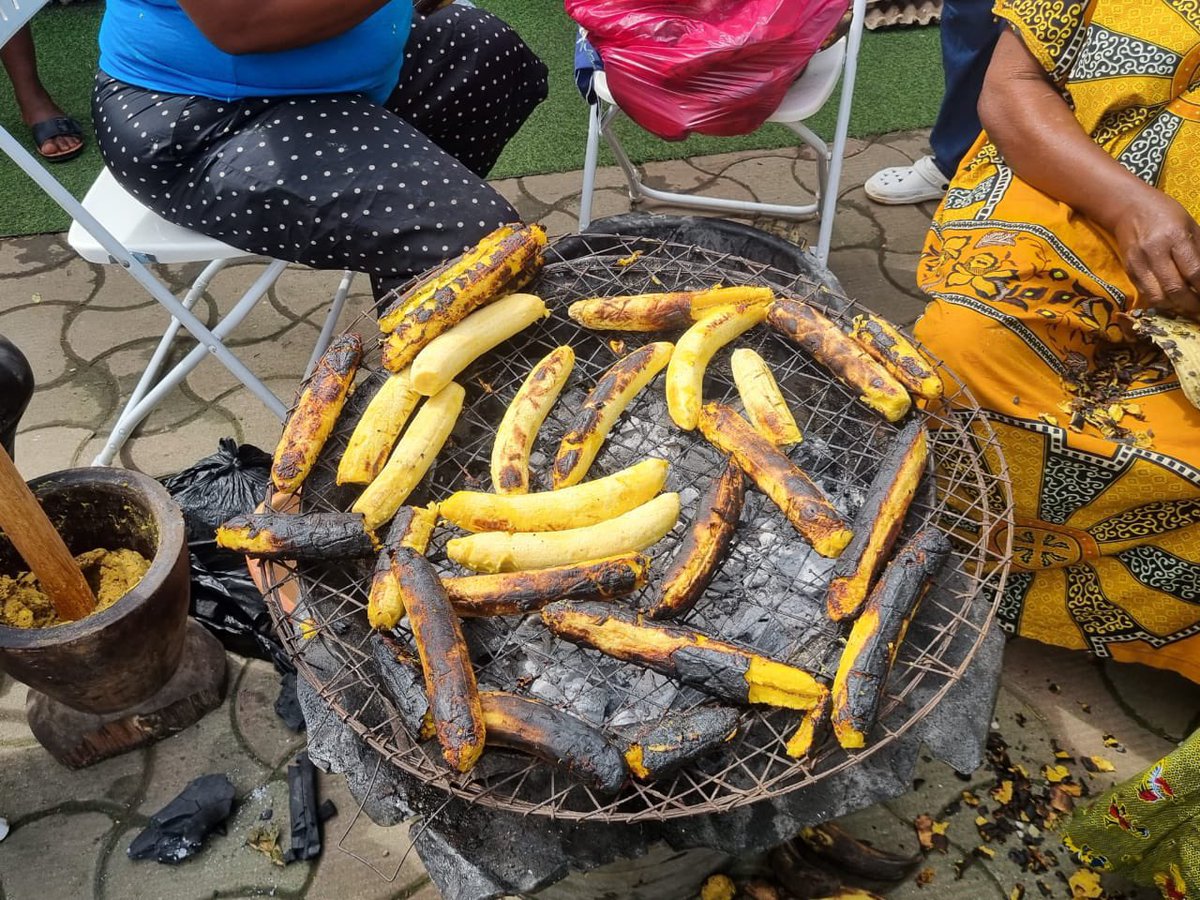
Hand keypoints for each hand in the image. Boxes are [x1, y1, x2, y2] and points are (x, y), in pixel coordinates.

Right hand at [1107, 186, 1199, 319]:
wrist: (1128, 208)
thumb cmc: (1166, 214)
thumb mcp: (1190, 226)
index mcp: (1175, 237)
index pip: (1194, 272)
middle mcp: (1155, 251)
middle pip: (1175, 289)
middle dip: (1192, 304)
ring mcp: (1139, 262)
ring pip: (1158, 297)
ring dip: (1176, 308)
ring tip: (1188, 309)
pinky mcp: (1129, 270)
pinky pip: (1146, 294)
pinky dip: (1162, 302)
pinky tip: (1172, 302)